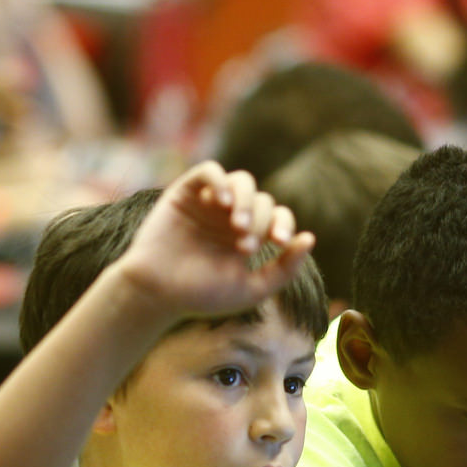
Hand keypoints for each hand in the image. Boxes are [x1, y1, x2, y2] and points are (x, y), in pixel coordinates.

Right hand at [114, 162, 314, 323]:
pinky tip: (219, 202)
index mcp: (249, 237)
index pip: (278, 217)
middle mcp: (230, 217)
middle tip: (245, 246)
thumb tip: (310, 238)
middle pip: (262, 199)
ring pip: (241, 181)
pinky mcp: (185, 193)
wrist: (157, 293)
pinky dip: (219, 181)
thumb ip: (284, 269)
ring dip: (245, 200)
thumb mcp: (252, 289)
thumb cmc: (201, 296)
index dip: (284, 224)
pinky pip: (210, 171)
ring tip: (237, 224)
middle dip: (260, 221)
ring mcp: (208, 204)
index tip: (278, 242)